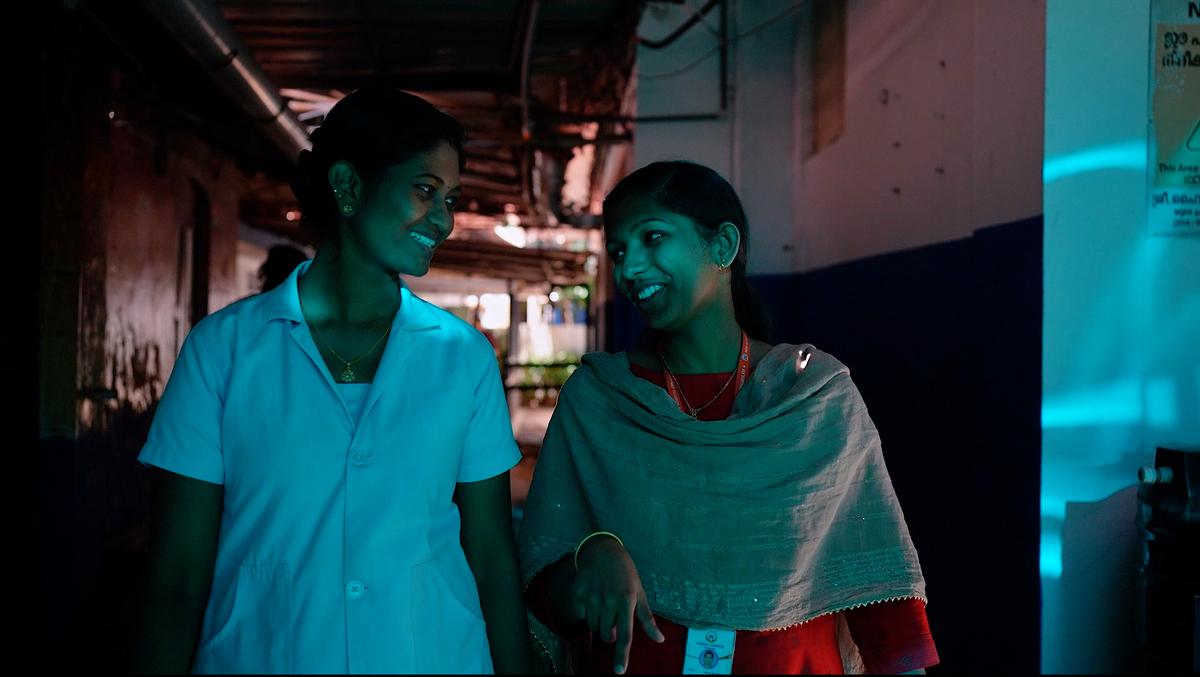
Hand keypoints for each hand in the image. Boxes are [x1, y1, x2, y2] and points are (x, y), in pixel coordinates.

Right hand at [571, 536, 664, 673]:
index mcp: (627, 601)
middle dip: (611, 632)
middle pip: (607, 634)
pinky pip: (581, 615)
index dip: (622, 655)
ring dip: (599, 622)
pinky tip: (592, 597)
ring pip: (593, 627)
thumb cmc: (626, 574)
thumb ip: (647, 619)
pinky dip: (586, 611)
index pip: (625, 635)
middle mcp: (608, 600)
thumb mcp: (640, 593)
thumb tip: (660, 640)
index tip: (619, 671)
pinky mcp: (577, 593)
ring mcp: (591, 597)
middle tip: (614, 616)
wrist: (603, 551)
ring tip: (604, 603)